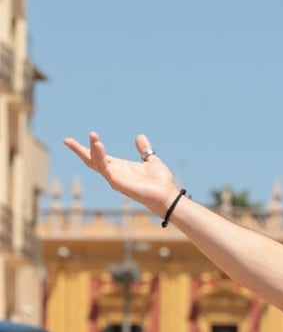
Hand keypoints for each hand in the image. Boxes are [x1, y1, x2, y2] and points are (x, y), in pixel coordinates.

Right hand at [63, 132, 178, 216]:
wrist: (167, 195)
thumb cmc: (159, 182)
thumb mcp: (151, 160)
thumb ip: (144, 149)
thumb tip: (139, 136)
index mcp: (119, 167)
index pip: (98, 156)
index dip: (87, 148)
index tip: (71, 141)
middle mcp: (114, 173)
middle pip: (91, 160)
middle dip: (79, 150)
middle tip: (66, 140)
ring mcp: (114, 179)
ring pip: (97, 163)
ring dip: (93, 149)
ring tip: (93, 136)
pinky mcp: (118, 183)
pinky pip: (106, 169)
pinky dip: (101, 157)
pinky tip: (99, 146)